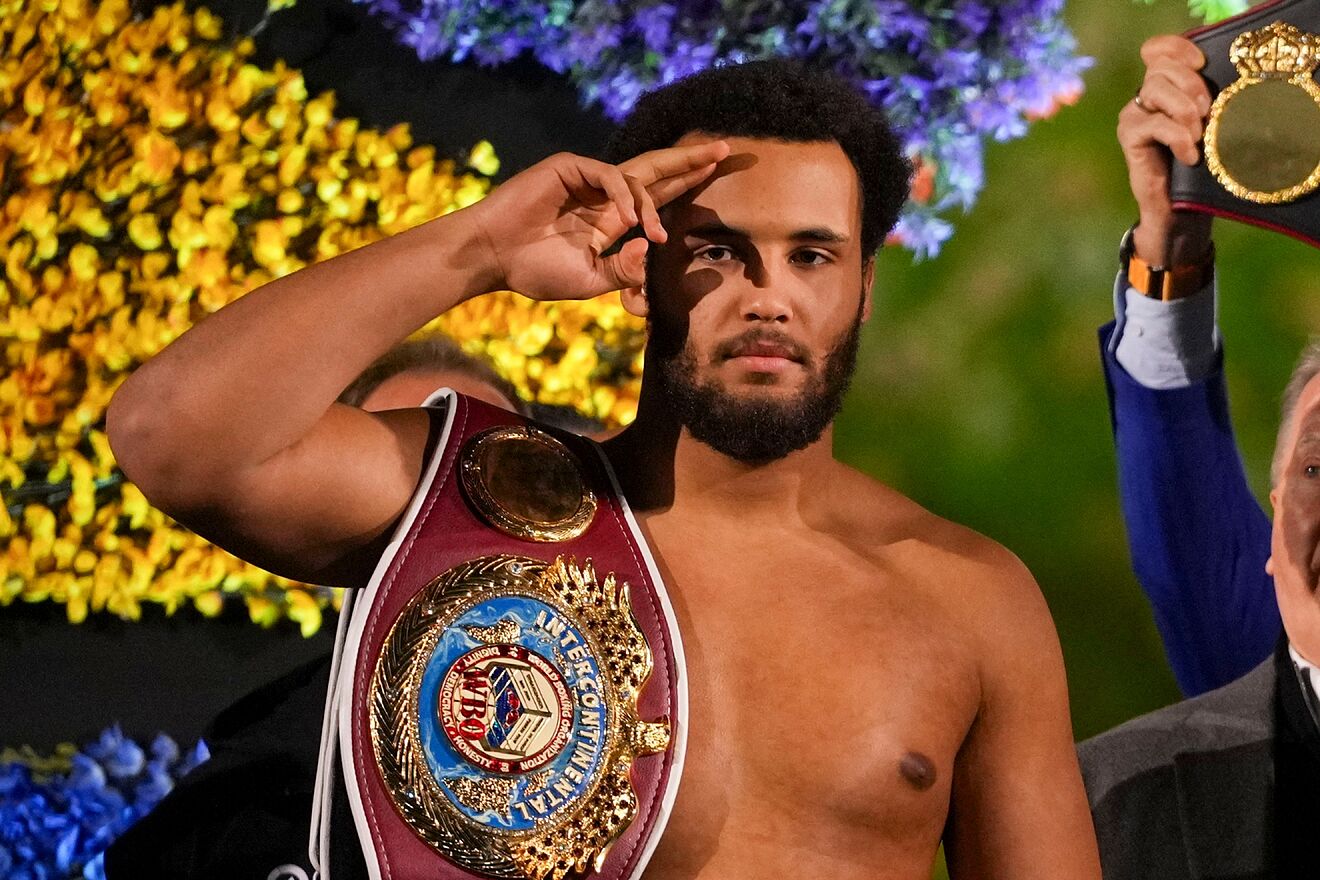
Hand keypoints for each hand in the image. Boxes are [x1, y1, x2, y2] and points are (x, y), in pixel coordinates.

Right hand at [467, 141, 730, 299]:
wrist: (494, 259)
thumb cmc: (535, 270)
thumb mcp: (592, 279)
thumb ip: (626, 268)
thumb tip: (652, 247)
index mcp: (611, 217)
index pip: (658, 194)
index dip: (686, 182)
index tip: (716, 172)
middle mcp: (604, 193)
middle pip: (657, 170)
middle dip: (691, 161)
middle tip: (726, 151)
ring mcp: (587, 179)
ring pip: (636, 176)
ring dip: (653, 202)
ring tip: (656, 232)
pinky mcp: (569, 169)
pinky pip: (608, 176)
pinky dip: (621, 197)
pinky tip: (625, 220)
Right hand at [1117, 35, 1213, 264]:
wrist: (1178, 209)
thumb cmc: (1198, 166)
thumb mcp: (1205, 125)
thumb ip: (1201, 99)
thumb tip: (1216, 78)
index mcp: (1162, 88)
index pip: (1159, 50)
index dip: (1178, 49)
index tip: (1202, 64)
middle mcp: (1143, 98)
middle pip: (1161, 67)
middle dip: (1191, 84)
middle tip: (1207, 112)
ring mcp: (1133, 116)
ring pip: (1155, 89)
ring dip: (1184, 109)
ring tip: (1198, 134)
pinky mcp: (1129, 137)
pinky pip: (1156, 123)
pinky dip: (1178, 138)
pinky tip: (1190, 156)